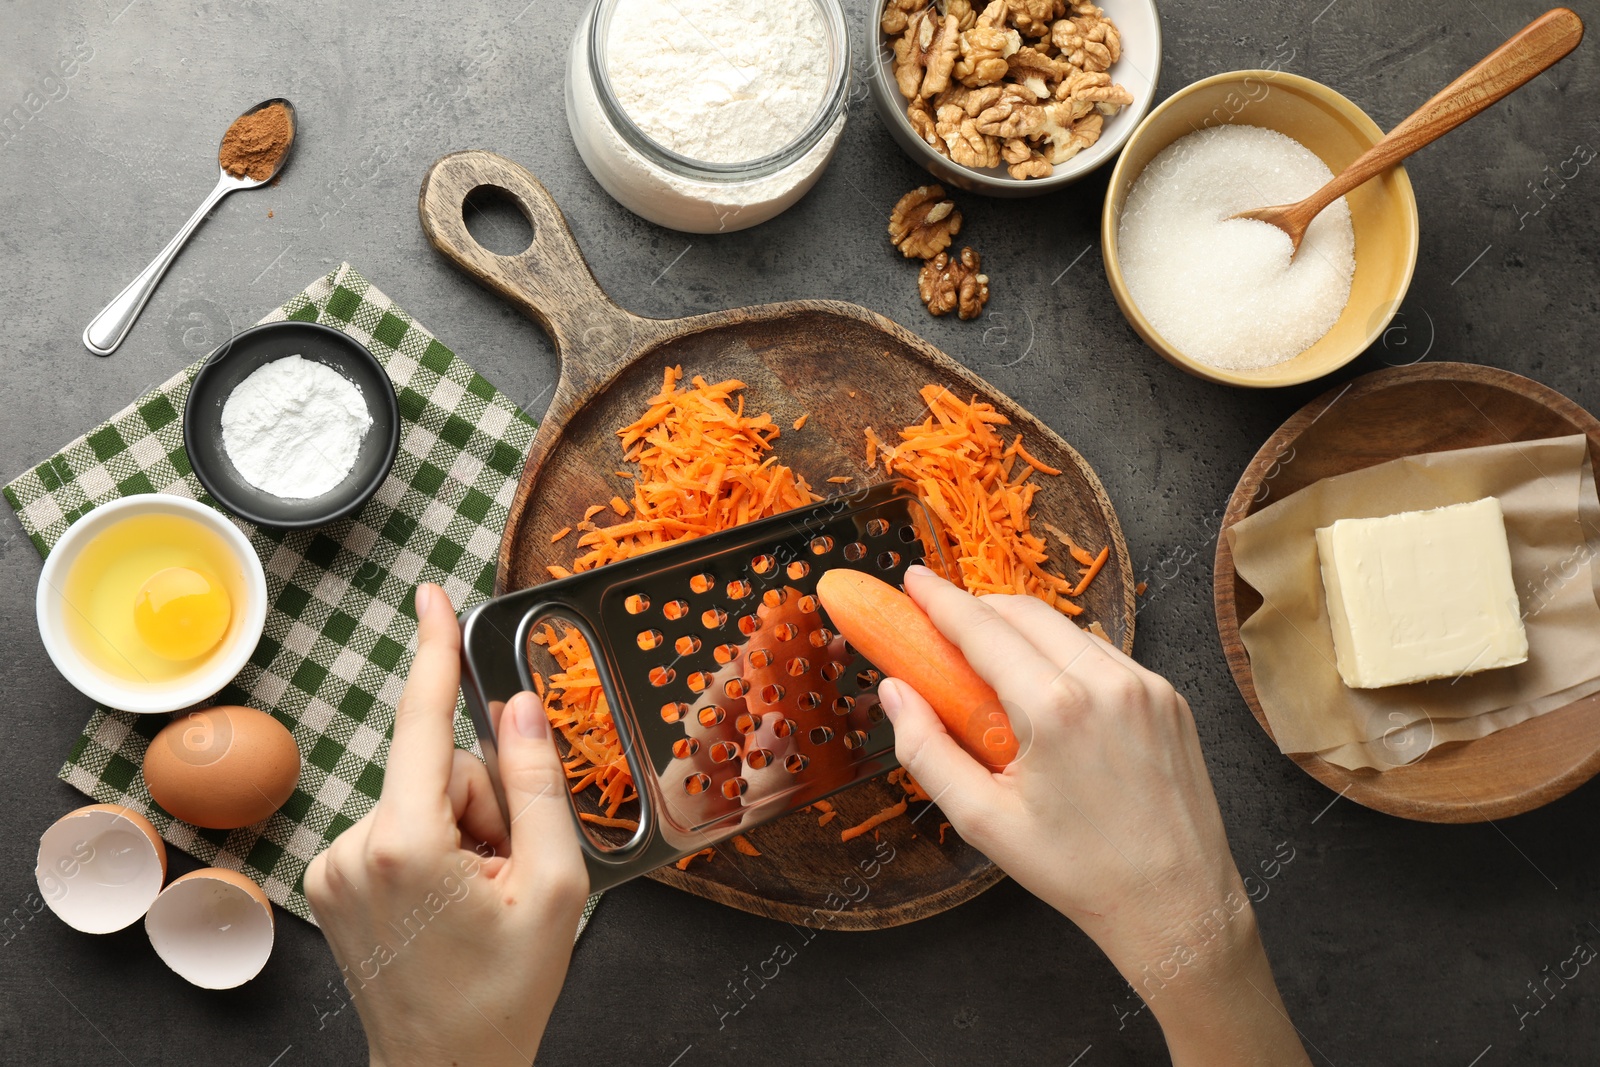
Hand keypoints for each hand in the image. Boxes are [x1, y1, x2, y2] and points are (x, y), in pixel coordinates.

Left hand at [303, 583, 588, 1066]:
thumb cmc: (503, 993)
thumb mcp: (554, 885)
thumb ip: (538, 784)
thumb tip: (518, 707)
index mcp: (406, 844)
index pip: (424, 723)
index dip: (433, 651)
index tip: (431, 595)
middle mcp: (353, 846)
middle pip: (441, 768)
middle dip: (486, 804)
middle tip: (507, 873)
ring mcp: (333, 866)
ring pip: (421, 796)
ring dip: (462, 831)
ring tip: (476, 898)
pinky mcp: (328, 879)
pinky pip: (397, 825)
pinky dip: (432, 849)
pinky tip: (446, 901)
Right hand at [878, 566, 1307, 1066]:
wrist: (1176, 904)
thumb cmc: (1076, 871)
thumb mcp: (983, 821)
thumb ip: (926, 749)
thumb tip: (893, 692)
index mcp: (1055, 709)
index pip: (983, 629)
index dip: (941, 600)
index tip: (912, 579)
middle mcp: (1106, 682)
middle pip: (1025, 613)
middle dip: (978, 607)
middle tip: (940, 618)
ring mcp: (1146, 685)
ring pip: (1068, 629)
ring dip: (1023, 629)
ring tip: (990, 656)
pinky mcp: (1170, 697)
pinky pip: (1105, 654)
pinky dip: (1066, 654)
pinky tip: (1046, 684)